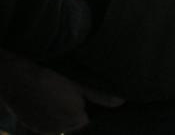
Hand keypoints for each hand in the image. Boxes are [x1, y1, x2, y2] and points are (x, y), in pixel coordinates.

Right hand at [0, 53, 121, 133]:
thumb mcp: (79, 83)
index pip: (89, 118)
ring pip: (61, 123)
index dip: (89, 105)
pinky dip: (49, 115)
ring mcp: (44, 128)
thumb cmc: (52, 79)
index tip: (85, 95)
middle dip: (76, 110)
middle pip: (75, 121)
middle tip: (72, 93)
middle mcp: (59, 129)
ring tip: (59, 95)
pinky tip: (48, 101)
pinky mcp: (32, 125)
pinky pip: (47, 123)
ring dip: (62, 113)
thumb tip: (121, 102)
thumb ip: (100, 95)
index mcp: (74, 119)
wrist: (19, 79)